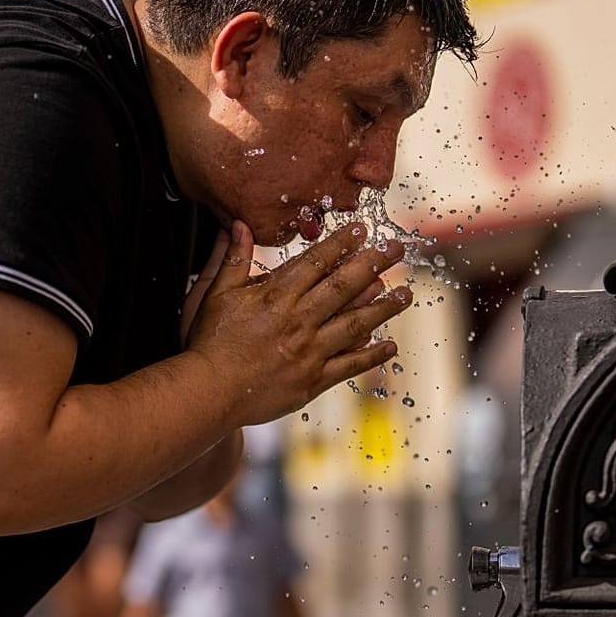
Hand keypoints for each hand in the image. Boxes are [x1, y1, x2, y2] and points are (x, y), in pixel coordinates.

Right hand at [182, 220, 411, 426]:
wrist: (209, 391)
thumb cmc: (209, 343)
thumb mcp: (215, 294)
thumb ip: (232, 259)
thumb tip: (239, 224)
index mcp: (275, 297)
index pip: (315, 263)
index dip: (341, 244)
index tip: (362, 230)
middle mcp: (298, 321)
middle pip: (343, 286)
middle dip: (372, 264)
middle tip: (395, 249)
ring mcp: (309, 352)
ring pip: (354, 324)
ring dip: (383, 307)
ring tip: (406, 293)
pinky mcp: (312, 380)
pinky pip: (349, 365)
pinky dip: (371, 355)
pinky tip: (389, 345)